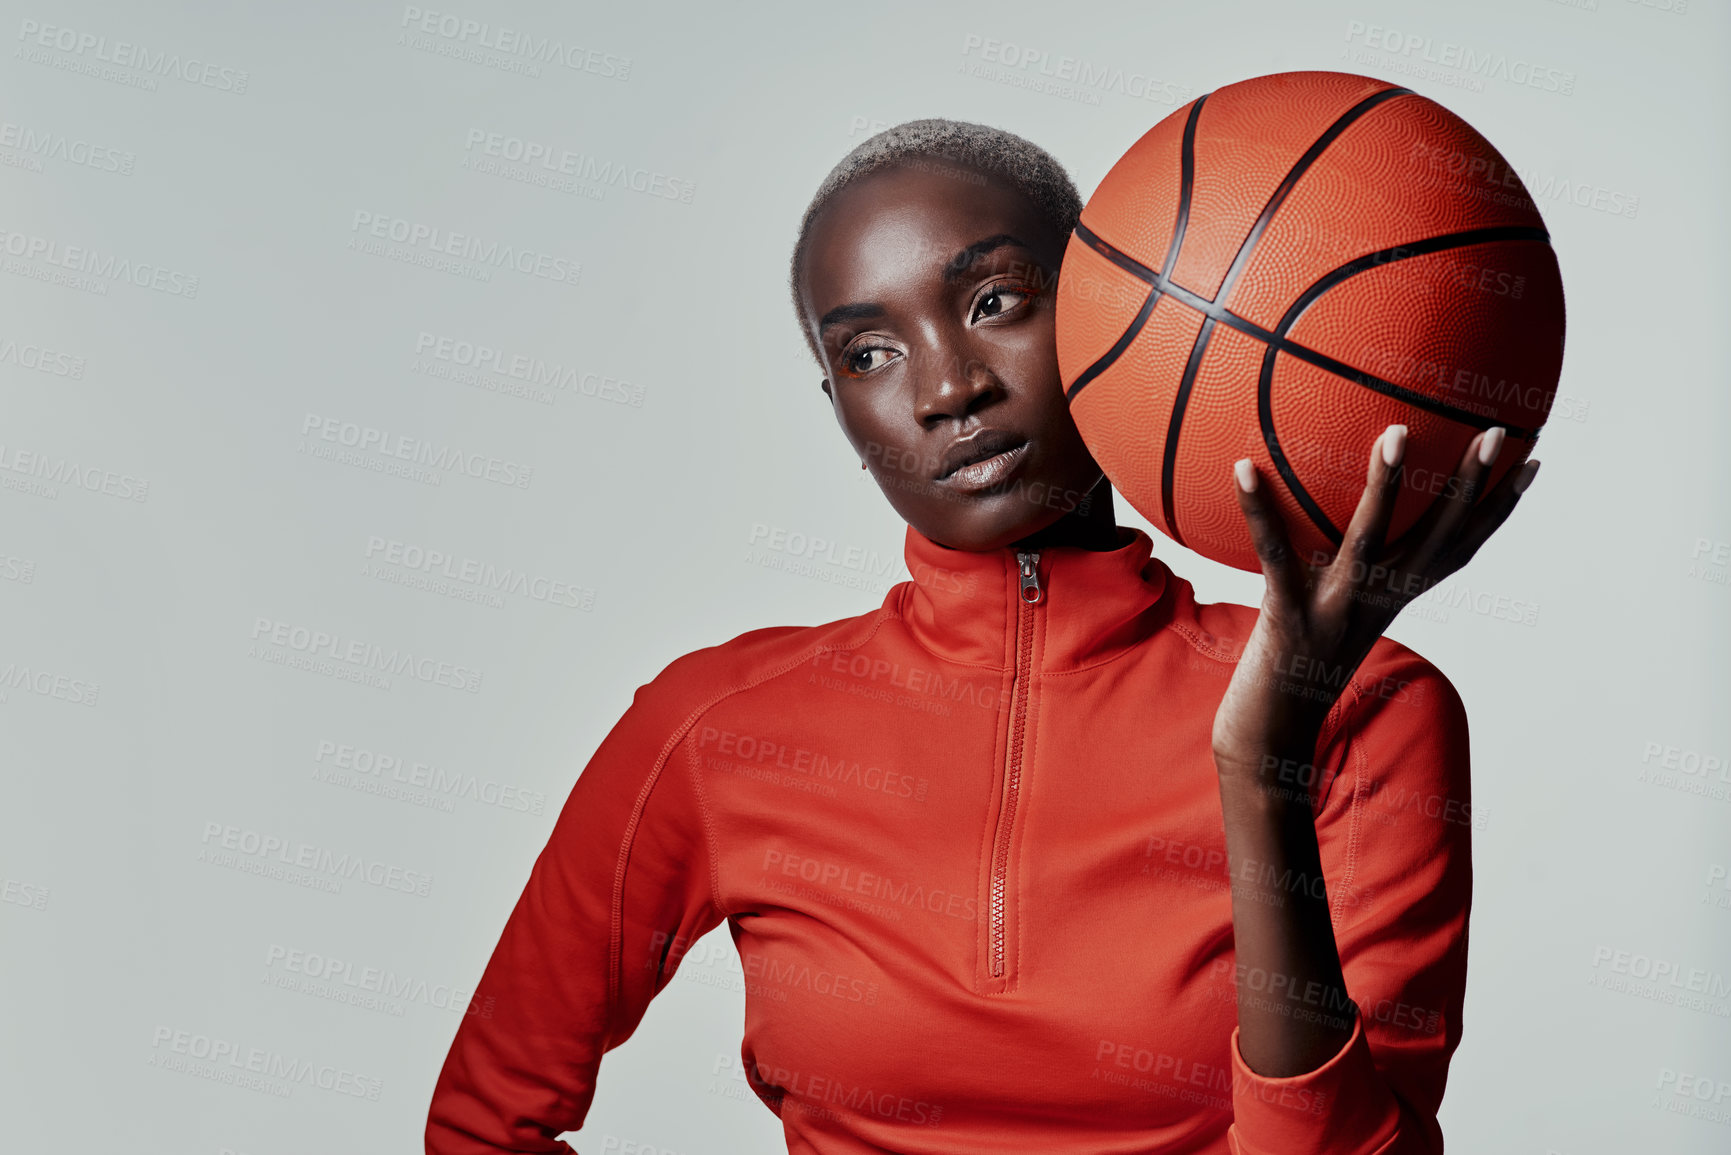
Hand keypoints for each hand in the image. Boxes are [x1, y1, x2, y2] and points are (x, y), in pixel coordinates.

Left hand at [1210, 423, 1539, 776]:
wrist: (1270, 734)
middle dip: (1470, 485)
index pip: (1459, 549)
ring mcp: (1335, 609)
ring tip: (1396, 432)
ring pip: (1369, 541)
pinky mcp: (1287, 615)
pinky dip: (1257, 511)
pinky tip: (1242, 467)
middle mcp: (1376, 602)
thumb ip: (1340, 568)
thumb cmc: (1296, 664)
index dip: (1498, 509)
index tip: (1533, 460)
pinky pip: (1274, 554)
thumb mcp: (1329, 609)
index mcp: (1393, 597)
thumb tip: (1329, 516)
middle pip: (1436, 538)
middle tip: (1496, 432)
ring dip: (1386, 487)